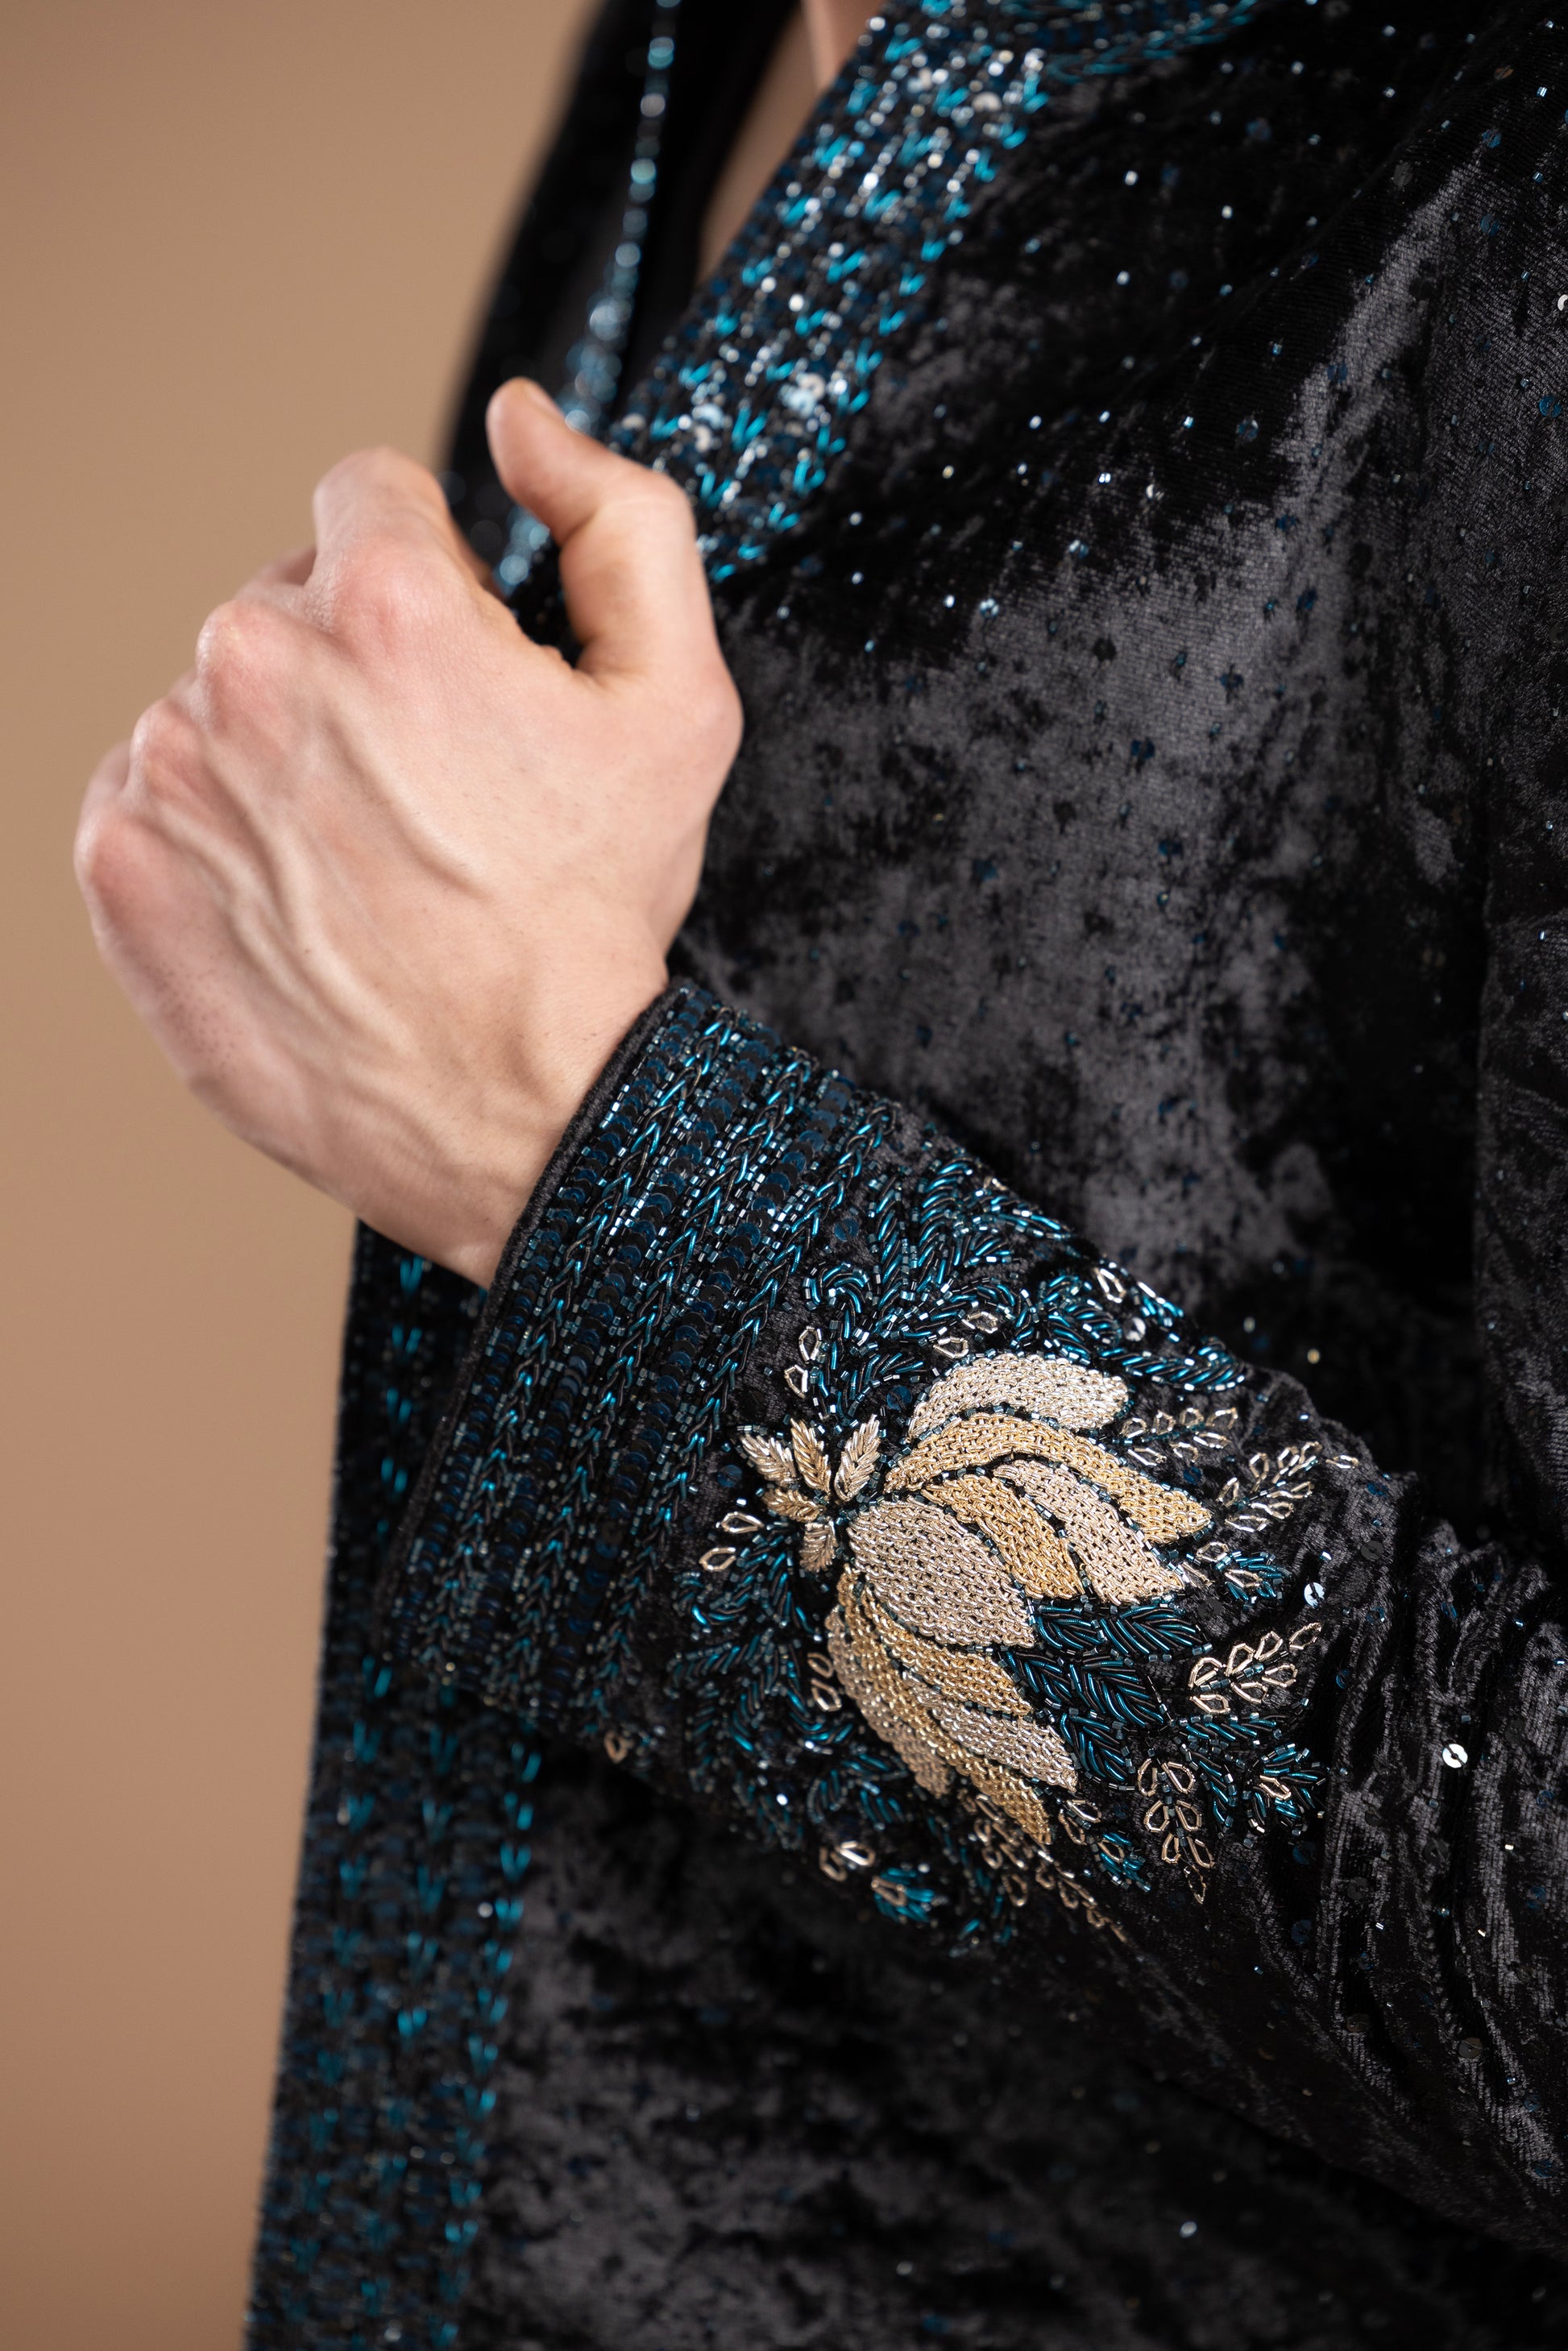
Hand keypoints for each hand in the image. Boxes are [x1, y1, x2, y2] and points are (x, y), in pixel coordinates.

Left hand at [74, 382, 741, 1284]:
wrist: (521, 1112)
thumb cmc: (595, 920)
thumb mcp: (677, 704)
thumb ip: (620, 518)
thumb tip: (522, 422)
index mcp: (383, 606)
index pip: (368, 495)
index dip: (436, 584)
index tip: (464, 679)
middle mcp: (253, 668)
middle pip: (289, 600)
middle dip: (357, 669)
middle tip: (433, 795)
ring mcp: (171, 773)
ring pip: (220, 700)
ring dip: (283, 752)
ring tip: (369, 860)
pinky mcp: (119, 867)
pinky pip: (151, 792)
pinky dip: (214, 832)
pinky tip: (300, 898)